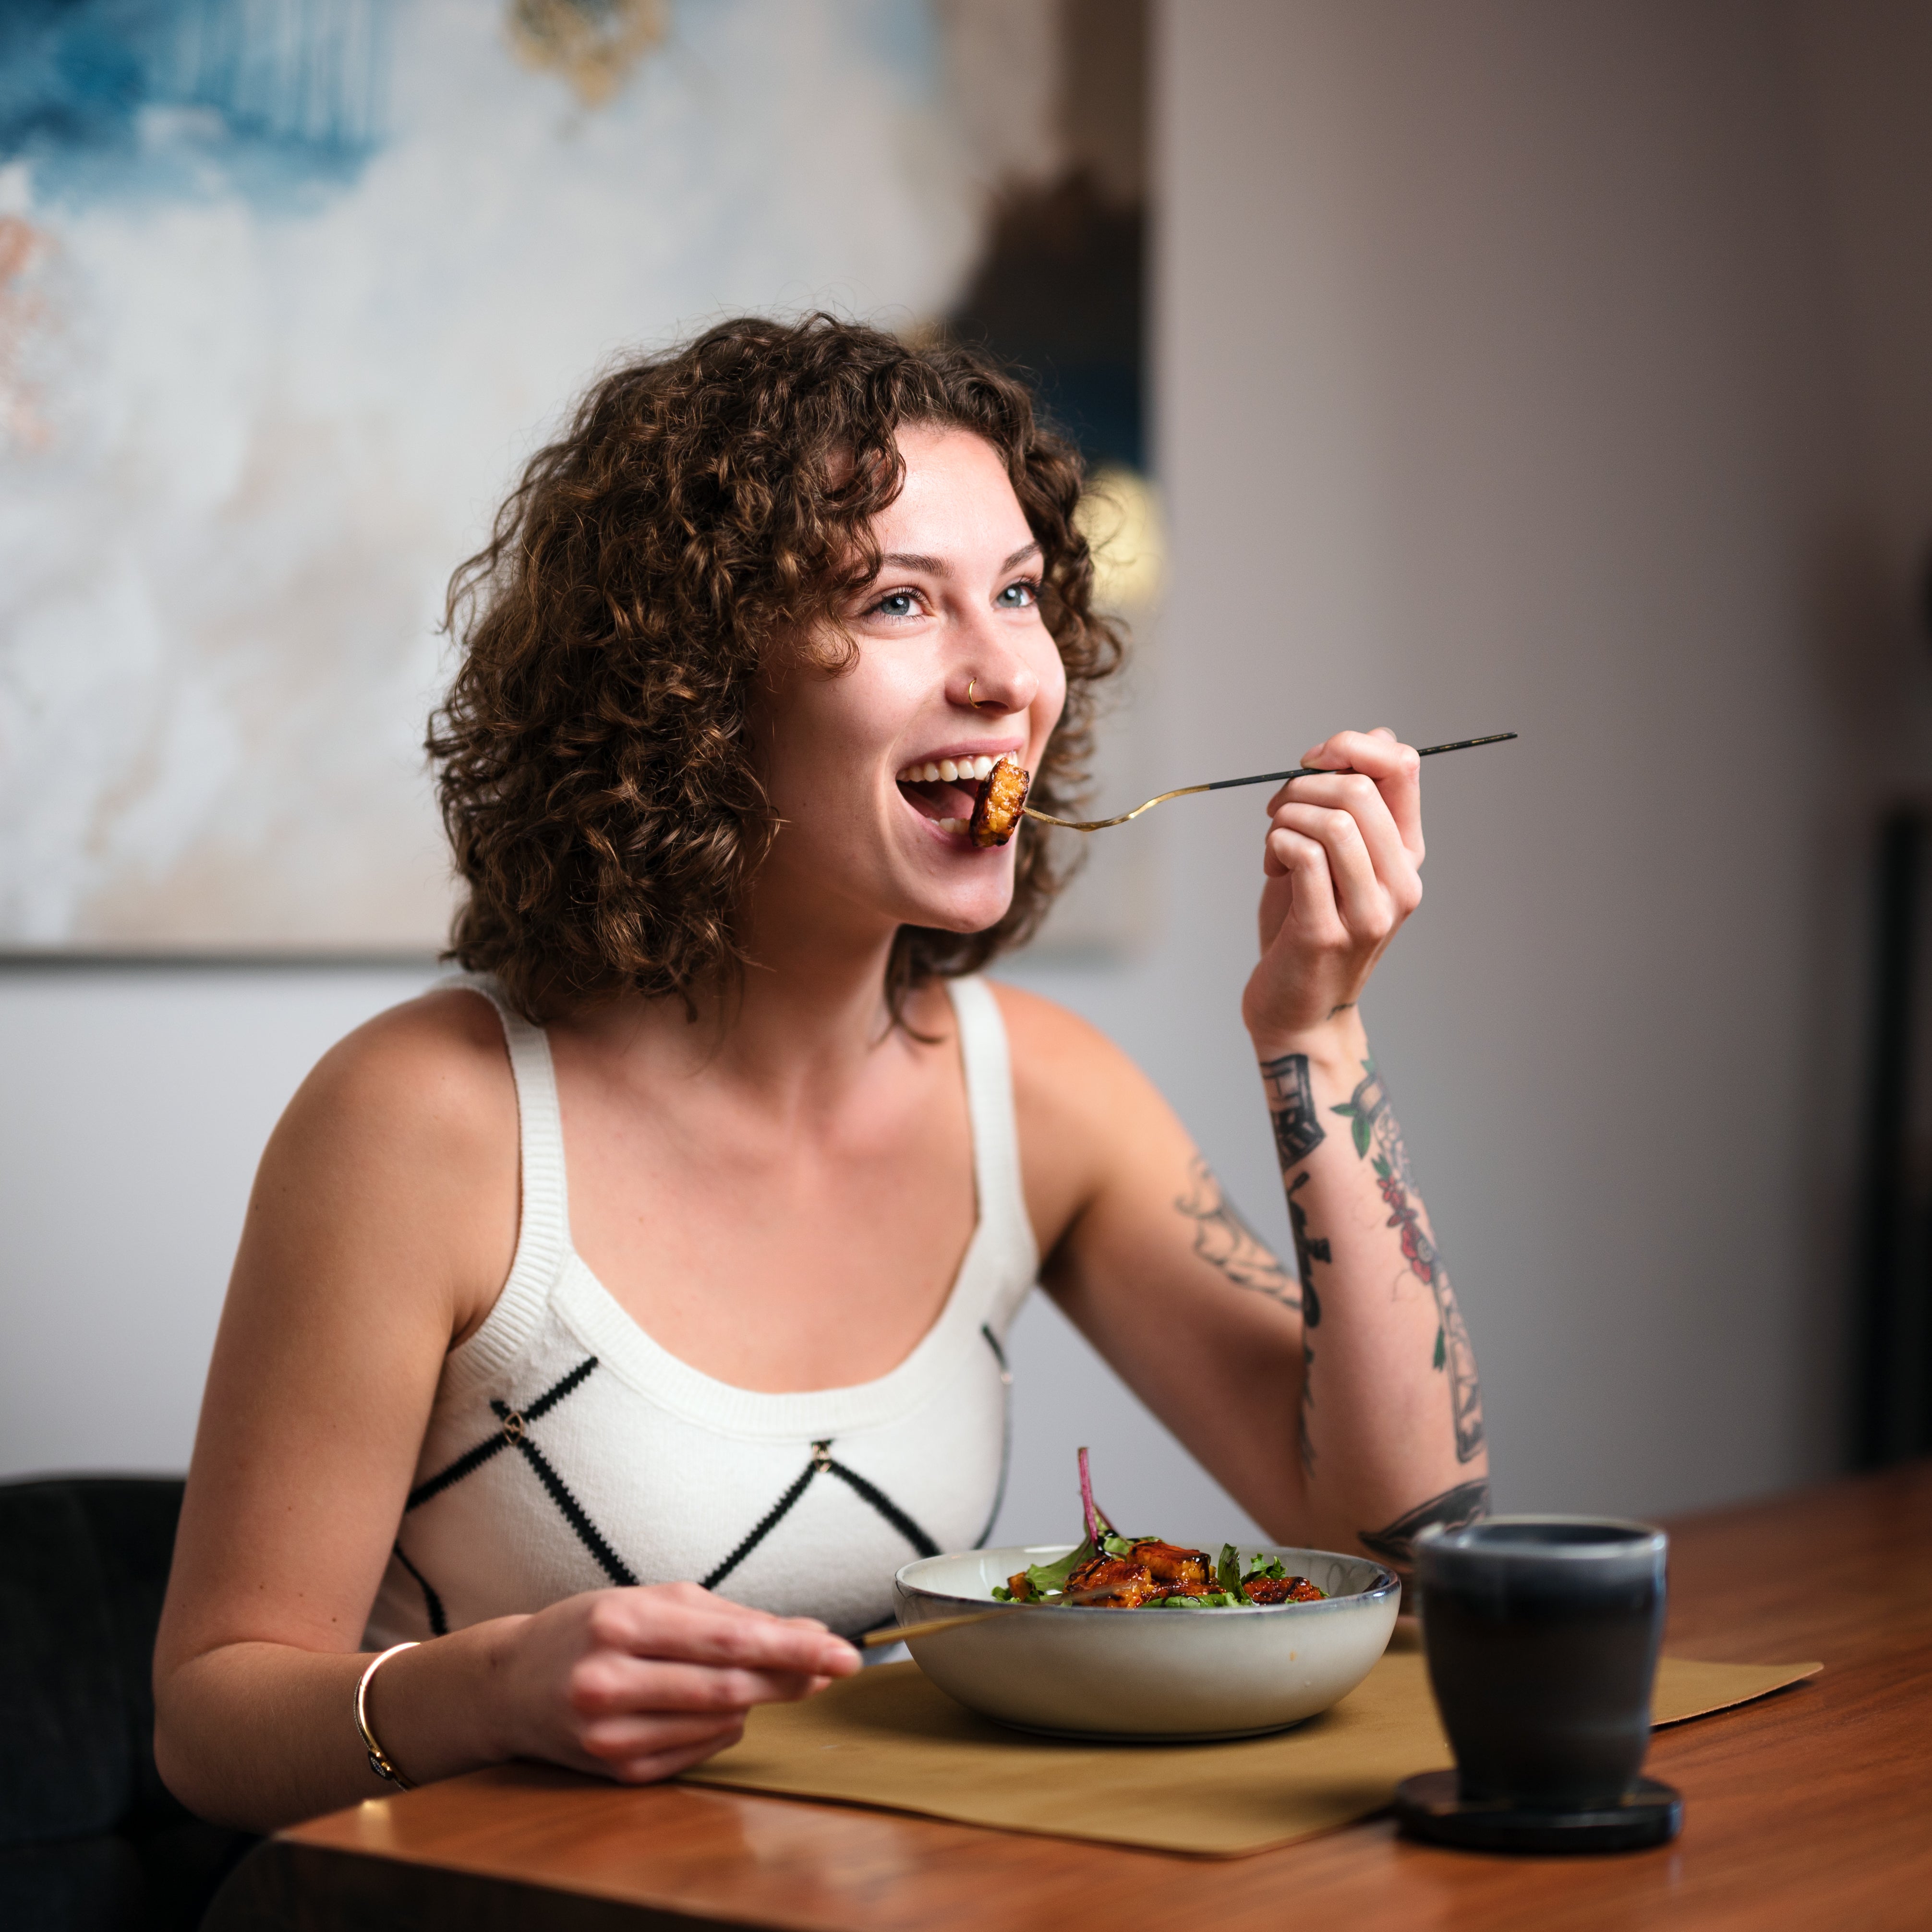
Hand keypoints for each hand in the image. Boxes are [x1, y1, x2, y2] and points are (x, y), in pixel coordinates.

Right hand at [492, 1581, 860, 1782]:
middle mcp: (610, 1681)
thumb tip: (809, 1633)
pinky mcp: (616, 1772)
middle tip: (836, 1666)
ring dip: (757, 1701)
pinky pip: (698, 1750)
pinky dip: (721, 1727)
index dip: (794, 1647)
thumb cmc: (592, 1628)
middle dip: (792, 1677)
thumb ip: (731, 1616)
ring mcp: (610, 1734)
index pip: (728, 1640)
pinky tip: (711, 1707)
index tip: (843, 1651)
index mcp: (621, 1621)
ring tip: (762, 1676)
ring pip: (719, 1721)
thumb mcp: (653, 1600)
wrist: (510, 1683)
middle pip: (728, 1686)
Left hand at [1240, 727, 1424, 1048]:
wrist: (1297, 1010)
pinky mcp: (1326, 931)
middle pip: (1361, 789)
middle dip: (1303, 784)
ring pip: (1333, 821)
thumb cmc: (1307, 926)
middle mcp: (1400, 882)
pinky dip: (1276, 845)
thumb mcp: (1335, 858)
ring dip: (1286, 817)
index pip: (1403, 767)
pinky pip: (1303, 855)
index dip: (1350, 746)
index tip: (1312, 761)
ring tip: (1275, 843)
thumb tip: (1370, 737)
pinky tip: (1272, 866)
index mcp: (1406, 855)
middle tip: (1278, 810)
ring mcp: (1368, 911)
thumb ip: (1353, 803)